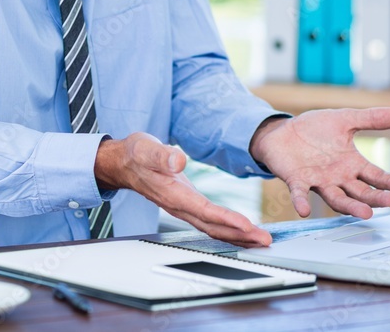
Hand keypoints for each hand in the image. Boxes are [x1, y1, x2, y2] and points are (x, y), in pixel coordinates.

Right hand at [95, 133, 271, 247]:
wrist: (124, 163)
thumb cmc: (136, 155)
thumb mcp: (146, 148)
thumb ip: (162, 155)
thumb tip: (178, 160)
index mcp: (173, 193)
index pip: (204, 211)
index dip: (226, 219)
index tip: (247, 225)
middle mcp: (179, 206)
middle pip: (213, 227)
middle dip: (240, 235)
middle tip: (265, 240)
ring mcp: (183, 208)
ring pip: (213, 229)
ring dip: (238, 236)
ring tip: (261, 240)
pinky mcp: (187, 206)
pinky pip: (210, 223)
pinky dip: (229, 230)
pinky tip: (243, 232)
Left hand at [249, 107, 389, 218]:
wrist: (283, 132)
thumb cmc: (315, 129)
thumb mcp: (345, 119)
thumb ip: (370, 119)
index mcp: (351, 163)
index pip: (374, 175)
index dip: (389, 181)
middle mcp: (338, 177)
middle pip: (360, 192)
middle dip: (376, 198)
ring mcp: (318, 181)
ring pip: (337, 198)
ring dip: (350, 206)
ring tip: (365, 213)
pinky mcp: (296, 180)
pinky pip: (300, 194)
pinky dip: (302, 202)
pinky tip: (305, 210)